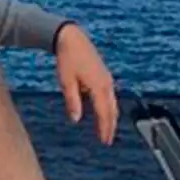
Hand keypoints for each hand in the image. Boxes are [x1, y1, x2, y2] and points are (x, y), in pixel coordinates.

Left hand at [55, 23, 117, 144]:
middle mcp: (106, 83)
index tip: (104, 141)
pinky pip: (110, 95)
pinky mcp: (104, 75)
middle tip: (107, 140)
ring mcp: (107, 78)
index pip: (104, 113)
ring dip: (111, 117)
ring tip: (107, 129)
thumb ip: (72, 101)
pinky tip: (104, 111)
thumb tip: (76, 119)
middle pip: (112, 110)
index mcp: (98, 86)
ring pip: (112, 103)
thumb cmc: (67, 59)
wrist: (72, 38)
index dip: (105, 128)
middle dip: (110, 126)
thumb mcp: (66, 81)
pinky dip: (109, 106)